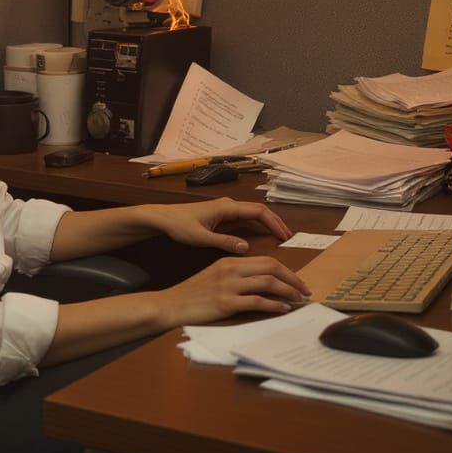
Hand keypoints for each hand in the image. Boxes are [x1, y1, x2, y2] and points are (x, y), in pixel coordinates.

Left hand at [147, 198, 293, 254]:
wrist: (162, 218)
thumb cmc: (179, 226)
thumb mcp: (200, 238)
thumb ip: (223, 242)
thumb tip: (246, 248)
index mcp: (226, 207)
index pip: (257, 211)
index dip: (274, 223)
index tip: (285, 236)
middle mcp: (228, 204)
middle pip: (259, 210)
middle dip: (275, 222)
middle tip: (289, 237)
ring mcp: (225, 208)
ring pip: (252, 213)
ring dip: (267, 223)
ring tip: (281, 236)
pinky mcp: (221, 214)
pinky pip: (245, 217)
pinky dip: (257, 224)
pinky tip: (262, 235)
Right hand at [160, 256, 310, 326]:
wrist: (171, 305)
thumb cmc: (192, 294)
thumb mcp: (215, 277)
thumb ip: (237, 276)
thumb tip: (263, 284)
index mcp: (229, 262)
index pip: (266, 260)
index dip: (286, 270)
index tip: (297, 281)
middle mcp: (230, 270)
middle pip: (271, 267)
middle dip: (293, 279)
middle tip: (306, 290)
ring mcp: (228, 286)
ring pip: (268, 283)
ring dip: (288, 292)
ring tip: (298, 300)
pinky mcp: (225, 303)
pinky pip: (257, 302)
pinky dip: (274, 305)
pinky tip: (282, 309)